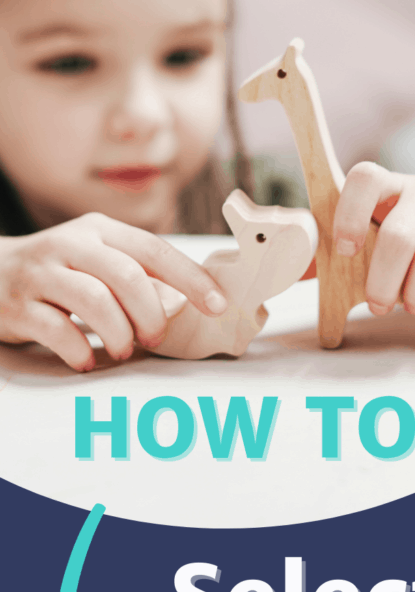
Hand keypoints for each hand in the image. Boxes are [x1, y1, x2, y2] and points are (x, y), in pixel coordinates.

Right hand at [0, 213, 229, 369]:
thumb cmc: (59, 274)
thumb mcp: (99, 263)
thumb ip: (139, 278)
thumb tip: (182, 304)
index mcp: (99, 232)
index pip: (154, 250)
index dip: (191, 278)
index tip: (218, 304)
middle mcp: (70, 245)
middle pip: (127, 276)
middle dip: (151, 313)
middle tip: (155, 337)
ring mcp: (42, 274)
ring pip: (95, 301)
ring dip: (119, 334)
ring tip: (123, 349)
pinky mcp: (19, 306)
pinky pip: (58, 331)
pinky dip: (81, 351)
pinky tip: (87, 359)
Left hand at [333, 163, 414, 313]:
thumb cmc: (413, 233)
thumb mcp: (377, 231)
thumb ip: (338, 249)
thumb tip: (295, 272)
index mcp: (390, 187)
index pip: (366, 178)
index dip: (349, 214)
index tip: (344, 251)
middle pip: (400, 233)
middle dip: (383, 279)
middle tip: (378, 306)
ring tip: (413, 306)